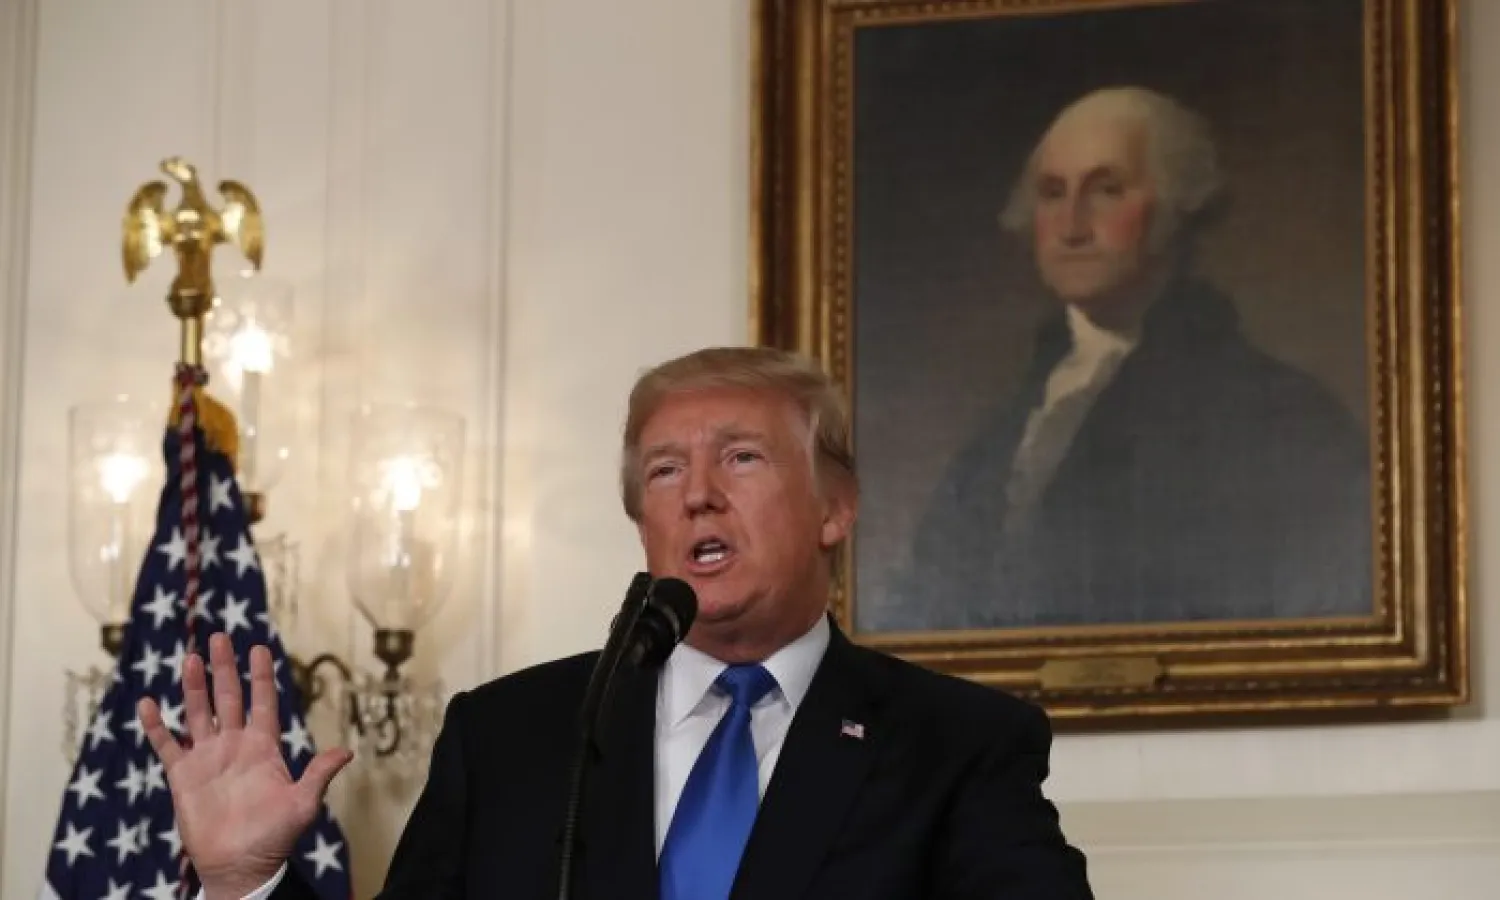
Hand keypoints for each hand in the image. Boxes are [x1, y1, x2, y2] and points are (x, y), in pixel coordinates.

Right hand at [139, 632, 352, 899]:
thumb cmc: (275, 837)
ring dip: (193, 688)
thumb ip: (319, 775)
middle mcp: (235, 745)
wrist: (241, 866)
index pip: (263, 703)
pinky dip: (157, 726)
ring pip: (198, 713)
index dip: (261, 676)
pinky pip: (167, 746)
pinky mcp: (183, 777)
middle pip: (229, 698)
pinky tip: (148, 704)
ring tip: (190, 658)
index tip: (259, 647)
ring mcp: (208, 758)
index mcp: (264, 747)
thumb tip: (346, 752)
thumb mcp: (303, 805)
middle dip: (224, 669)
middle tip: (219, 638)